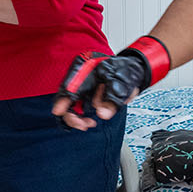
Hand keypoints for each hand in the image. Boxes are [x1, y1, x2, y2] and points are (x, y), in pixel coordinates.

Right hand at [51, 37, 169, 130]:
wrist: (133, 70)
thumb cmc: (127, 71)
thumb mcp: (123, 83)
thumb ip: (113, 100)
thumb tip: (102, 114)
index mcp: (85, 66)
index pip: (70, 84)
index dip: (63, 98)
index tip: (59, 111)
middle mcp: (79, 74)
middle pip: (66, 96)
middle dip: (72, 114)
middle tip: (84, 125)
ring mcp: (80, 84)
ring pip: (71, 104)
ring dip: (78, 116)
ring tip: (90, 123)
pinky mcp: (83, 93)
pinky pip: (78, 106)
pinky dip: (83, 115)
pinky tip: (91, 120)